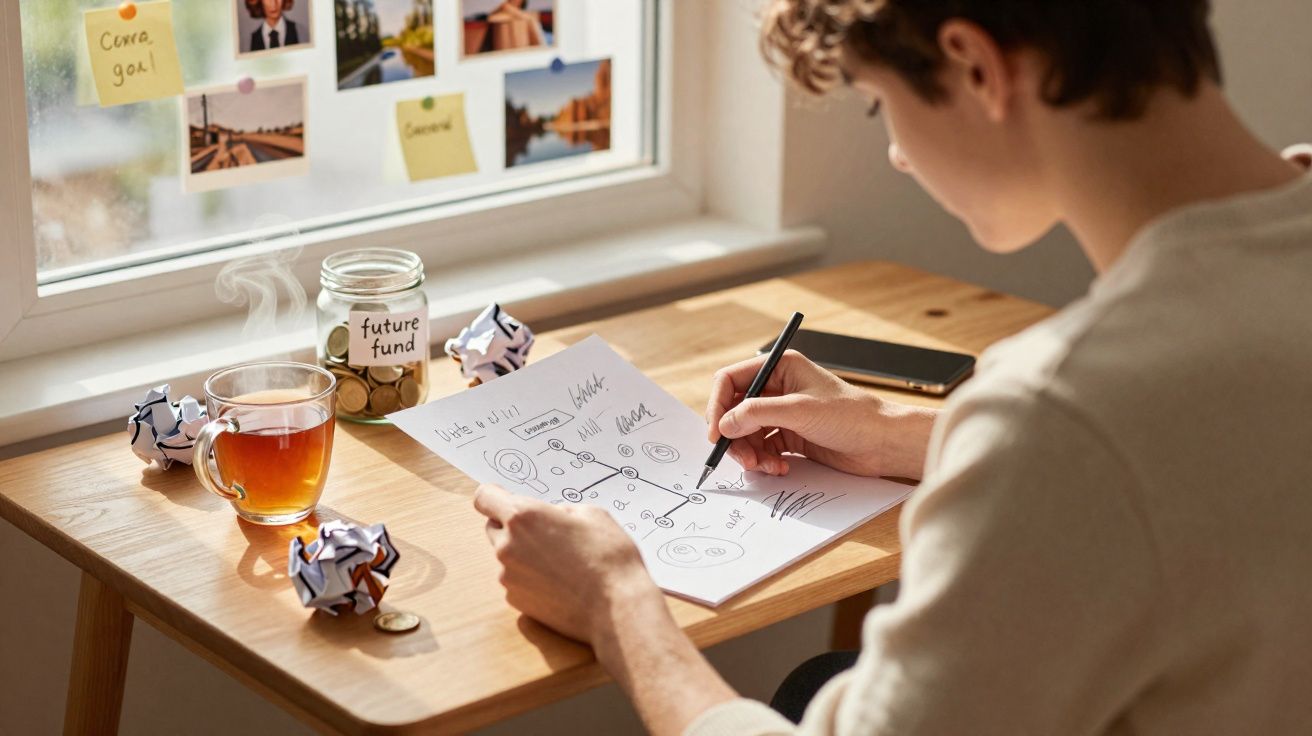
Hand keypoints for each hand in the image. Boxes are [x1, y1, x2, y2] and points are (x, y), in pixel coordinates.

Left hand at [473, 484, 663, 643]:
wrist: (616, 608)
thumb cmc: (609, 557)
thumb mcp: (591, 514)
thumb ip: (560, 510)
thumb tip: (552, 516)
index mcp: (523, 517)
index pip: (485, 498)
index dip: (494, 495)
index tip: (503, 497)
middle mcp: (507, 546)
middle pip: (493, 527)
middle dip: (512, 525)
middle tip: (545, 532)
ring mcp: (509, 577)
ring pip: (507, 556)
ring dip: (523, 553)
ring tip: (560, 562)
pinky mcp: (516, 601)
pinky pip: (516, 580)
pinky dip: (530, 578)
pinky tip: (558, 582)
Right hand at [706, 350, 935, 479]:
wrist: (883, 443)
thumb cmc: (852, 416)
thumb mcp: (800, 410)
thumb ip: (757, 414)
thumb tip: (725, 423)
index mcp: (780, 367)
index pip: (732, 380)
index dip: (719, 406)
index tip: (716, 433)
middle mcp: (779, 388)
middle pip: (736, 410)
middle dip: (734, 436)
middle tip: (741, 458)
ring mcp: (784, 413)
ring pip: (746, 432)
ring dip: (749, 452)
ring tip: (764, 466)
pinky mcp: (792, 436)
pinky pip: (763, 448)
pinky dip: (764, 460)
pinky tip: (779, 468)